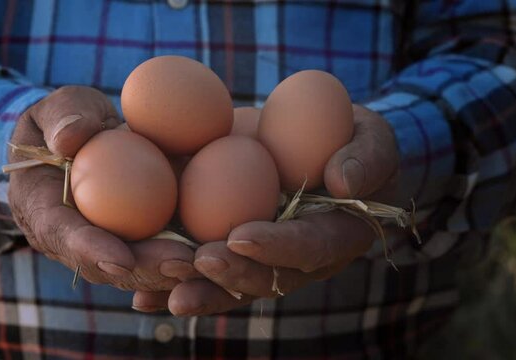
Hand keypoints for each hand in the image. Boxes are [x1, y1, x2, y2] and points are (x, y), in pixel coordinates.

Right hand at [8, 86, 198, 291]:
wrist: (75, 140)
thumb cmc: (62, 121)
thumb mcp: (55, 109)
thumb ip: (62, 118)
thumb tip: (71, 138)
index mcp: (43, 210)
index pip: (63, 235)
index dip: (89, 250)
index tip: (119, 258)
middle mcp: (74, 238)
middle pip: (106, 265)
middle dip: (144, 269)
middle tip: (181, 265)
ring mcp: (105, 242)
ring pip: (137, 268)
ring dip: (171, 271)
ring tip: (208, 264)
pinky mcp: (135, 238)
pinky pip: (158, 253)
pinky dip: (186, 256)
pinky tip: (219, 252)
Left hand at [132, 104, 398, 314]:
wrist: (331, 145)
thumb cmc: (357, 140)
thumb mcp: (375, 140)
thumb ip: (367, 158)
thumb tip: (343, 182)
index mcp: (336, 236)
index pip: (310, 247)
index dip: (278, 246)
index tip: (241, 235)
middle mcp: (298, 258)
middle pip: (265, 277)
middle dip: (229, 273)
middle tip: (194, 262)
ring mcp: (266, 257)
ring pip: (231, 283)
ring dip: (195, 287)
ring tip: (154, 286)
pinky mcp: (237, 247)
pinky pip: (208, 271)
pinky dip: (175, 284)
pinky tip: (141, 293)